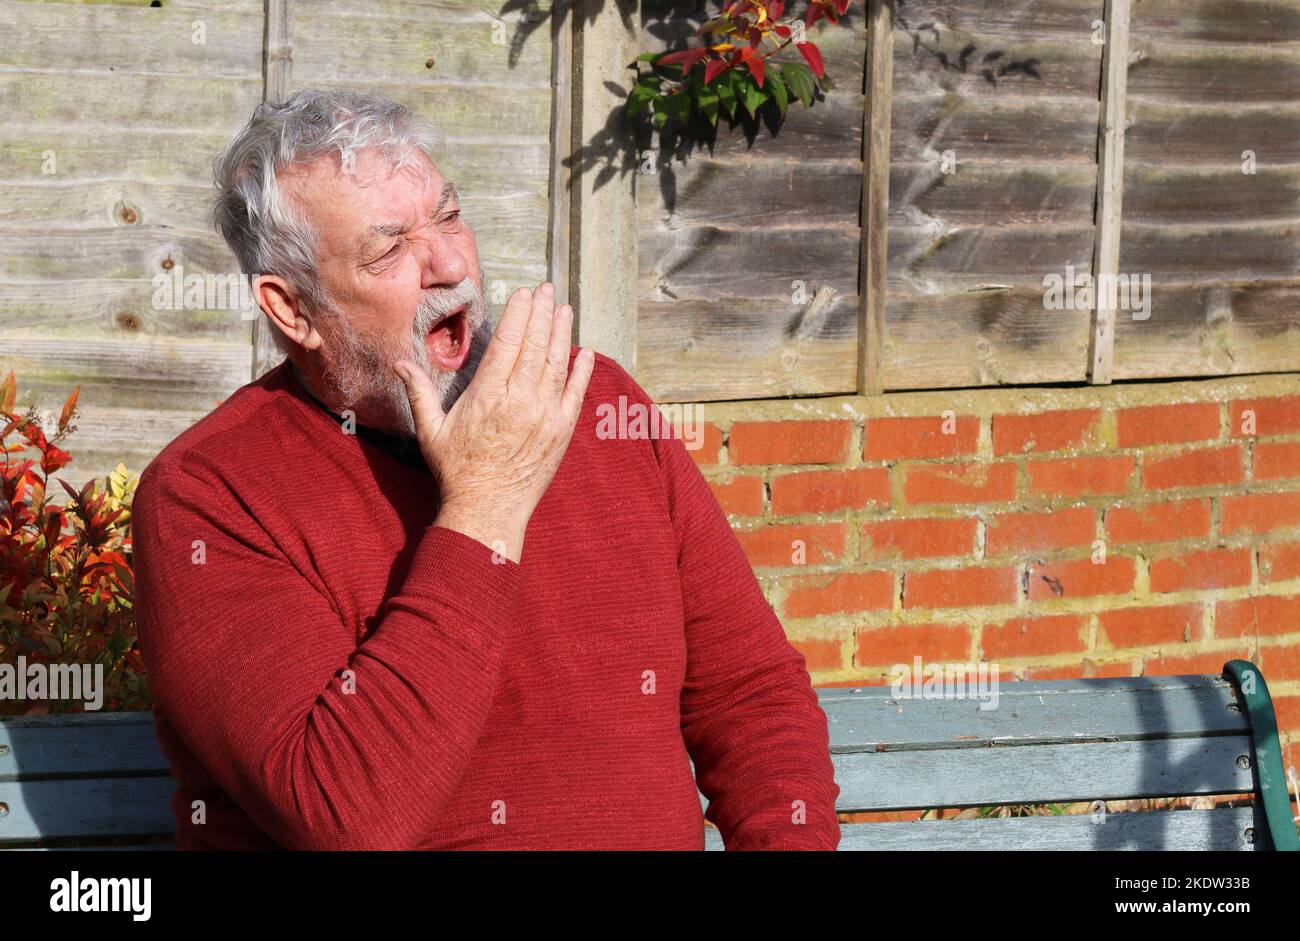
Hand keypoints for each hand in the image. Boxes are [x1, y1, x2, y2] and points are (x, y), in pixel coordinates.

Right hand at [393, 282, 594, 562]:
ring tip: (564, 309)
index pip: (508, 343)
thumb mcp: (431, 430)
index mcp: (487, 396)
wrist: (487, 510)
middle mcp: (519, 401)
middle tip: (547, 289)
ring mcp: (545, 416)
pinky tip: (584, 351)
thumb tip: (399, 361)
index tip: (524, 293)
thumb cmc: (457, 471)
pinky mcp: (561, 431)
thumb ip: (419, 392)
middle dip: (542, 313)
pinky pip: (575, 393)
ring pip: (557, 364)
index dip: (518, 314)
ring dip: (562, 333)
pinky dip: (581, 370)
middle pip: (535, 346)